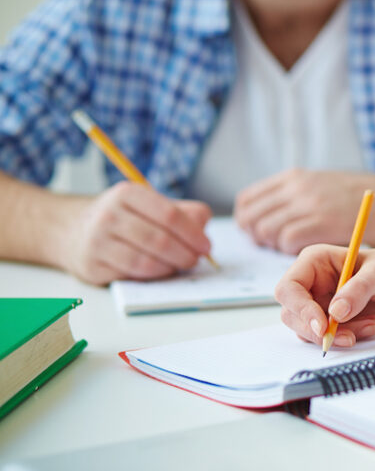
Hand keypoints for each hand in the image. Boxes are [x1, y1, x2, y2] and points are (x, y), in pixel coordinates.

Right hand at [59, 182, 211, 284]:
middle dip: (185, 254)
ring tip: (181, 265)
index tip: (206, 245)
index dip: (193, 234)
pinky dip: (153, 276)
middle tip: (196, 259)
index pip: (170, 215)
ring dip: (171, 267)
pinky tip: (161, 271)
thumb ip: (181, 212)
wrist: (72, 230)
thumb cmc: (122, 217)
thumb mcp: (149, 204)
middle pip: (160, 240)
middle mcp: (109, 215)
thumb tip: (203, 224)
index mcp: (128, 194)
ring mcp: (97, 242)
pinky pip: (132, 276)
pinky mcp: (92, 266)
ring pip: (147, 262)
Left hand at [235, 169, 374, 253]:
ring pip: (265, 229)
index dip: (247, 220)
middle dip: (255, 236)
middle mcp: (296, 187)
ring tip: (289, 250)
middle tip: (270, 247)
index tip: (255, 232)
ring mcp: (307, 203)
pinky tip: (305, 252)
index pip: (248, 199)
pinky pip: (286, 240)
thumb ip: (294, 198)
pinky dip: (290, 251)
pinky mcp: (321, 221)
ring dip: (272, 246)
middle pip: (251, 216)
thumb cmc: (358, 199)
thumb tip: (267, 218)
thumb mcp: (319, 185)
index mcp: (293, 177)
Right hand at [274, 244, 374, 347]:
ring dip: (337, 335)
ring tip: (371, 325)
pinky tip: (372, 325)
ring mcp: (320, 302)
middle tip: (348, 337)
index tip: (323, 326)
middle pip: (292, 313)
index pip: (289, 287)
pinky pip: (327, 337)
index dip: (300, 308)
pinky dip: (348, 337)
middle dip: (317, 330)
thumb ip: (358, 290)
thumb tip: (335, 313)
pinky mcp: (331, 320)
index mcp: (315, 261)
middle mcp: (312, 281)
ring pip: (308, 330)